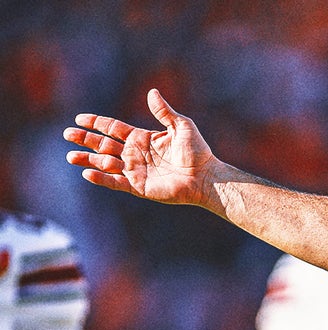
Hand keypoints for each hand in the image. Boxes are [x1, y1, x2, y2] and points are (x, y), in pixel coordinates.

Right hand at [64, 89, 218, 204]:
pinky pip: (115, 182)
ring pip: (105, 163)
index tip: (80, 118)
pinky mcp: (139, 186)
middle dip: (85, 140)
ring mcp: (135, 170)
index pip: (113, 128)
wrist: (206, 177)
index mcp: (142, 138)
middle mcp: (135, 154)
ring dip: (88, 159)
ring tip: (71, 156)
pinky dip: (101, 178)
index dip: (96, 123)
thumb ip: (164, 112)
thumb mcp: (181, 126)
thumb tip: (152, 91)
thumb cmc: (197, 151)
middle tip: (68, 134)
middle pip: (103, 144)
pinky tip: (87, 172)